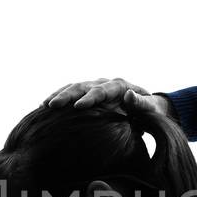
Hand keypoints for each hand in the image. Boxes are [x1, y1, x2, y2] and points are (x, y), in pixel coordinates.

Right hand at [44, 77, 171, 117]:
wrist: (147, 109)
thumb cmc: (151, 111)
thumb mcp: (151, 108)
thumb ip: (141, 103)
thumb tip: (129, 95)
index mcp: (119, 85)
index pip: (101, 91)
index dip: (90, 98)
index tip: (78, 106)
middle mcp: (104, 84)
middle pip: (82, 86)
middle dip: (67, 95)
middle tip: (53, 105)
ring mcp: (94, 88)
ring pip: (73, 88)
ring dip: (59, 95)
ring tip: (44, 105)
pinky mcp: (87, 95)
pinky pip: (71, 95)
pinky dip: (58, 99)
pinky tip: (44, 108)